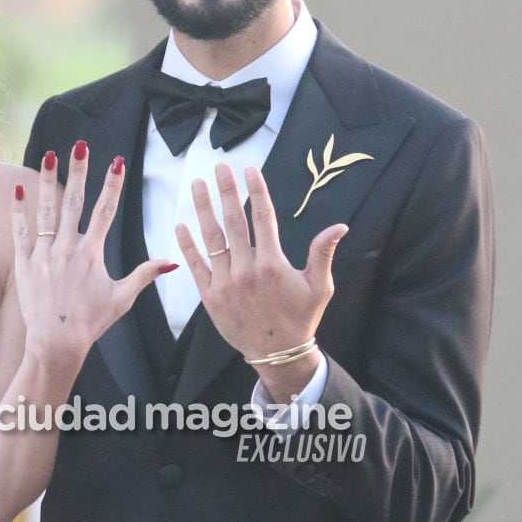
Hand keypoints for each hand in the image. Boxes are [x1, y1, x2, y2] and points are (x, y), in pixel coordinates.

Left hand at [12, 143, 174, 367]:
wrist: (56, 343)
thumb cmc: (91, 322)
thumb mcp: (122, 298)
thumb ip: (145, 275)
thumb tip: (172, 260)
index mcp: (92, 254)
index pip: (105, 210)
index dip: (112, 184)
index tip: (117, 161)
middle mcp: (68, 249)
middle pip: (75, 201)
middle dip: (79, 171)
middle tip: (80, 145)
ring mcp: (45, 254)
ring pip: (46, 210)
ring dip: (48, 181)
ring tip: (48, 155)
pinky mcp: (25, 263)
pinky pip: (21, 232)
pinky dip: (19, 210)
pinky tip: (19, 188)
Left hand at [175, 162, 346, 367]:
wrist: (277, 353)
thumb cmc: (301, 318)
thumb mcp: (320, 287)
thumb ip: (323, 253)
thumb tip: (340, 226)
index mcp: (272, 264)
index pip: (262, 217)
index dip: (256, 190)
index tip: (249, 169)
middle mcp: (246, 270)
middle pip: (234, 221)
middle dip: (226, 191)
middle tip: (219, 167)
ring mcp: (225, 282)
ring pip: (212, 238)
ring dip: (203, 208)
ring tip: (197, 184)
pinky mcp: (210, 296)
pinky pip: (196, 265)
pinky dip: (187, 244)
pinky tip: (182, 224)